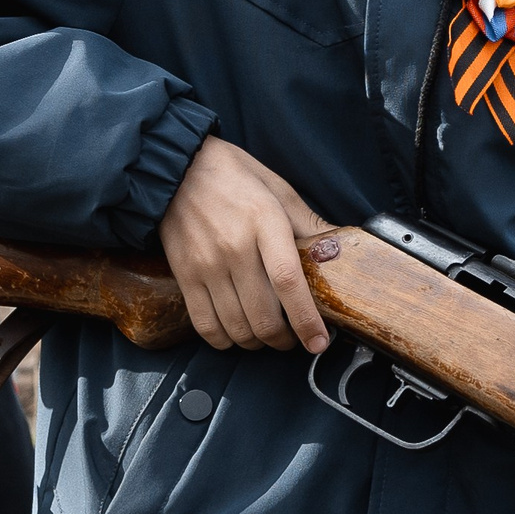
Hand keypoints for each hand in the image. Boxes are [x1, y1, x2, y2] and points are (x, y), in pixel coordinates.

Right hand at [157, 134, 330, 351]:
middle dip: (285, 339)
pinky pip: (206, 325)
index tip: (319, 342)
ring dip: (257, 343)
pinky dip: (224, 341)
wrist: (175, 170)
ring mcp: (206, 265)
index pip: (288, 281)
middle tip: (294, 339)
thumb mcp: (278, 189)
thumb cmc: (234, 176)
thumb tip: (339, 248)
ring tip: (267, 336)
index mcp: (264, 222)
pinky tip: (236, 335)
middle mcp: (235, 248)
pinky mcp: (184, 276)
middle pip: (263, 315)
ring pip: (237, 327)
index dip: (306, 319)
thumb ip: (308, 223)